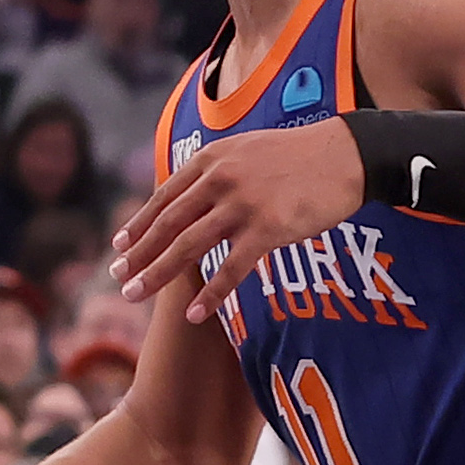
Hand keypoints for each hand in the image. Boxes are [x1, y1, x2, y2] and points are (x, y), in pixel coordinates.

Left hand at [106, 120, 367, 322]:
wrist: (345, 154)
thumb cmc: (298, 156)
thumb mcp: (245, 151)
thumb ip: (215, 171)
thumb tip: (189, 193)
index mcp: (211, 160)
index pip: (164, 198)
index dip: (139, 225)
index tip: (120, 248)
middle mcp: (220, 180)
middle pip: (168, 224)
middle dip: (139, 254)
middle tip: (118, 278)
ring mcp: (243, 204)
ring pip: (188, 247)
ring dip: (157, 274)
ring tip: (134, 296)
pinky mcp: (268, 228)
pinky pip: (231, 268)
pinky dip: (211, 294)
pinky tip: (194, 314)